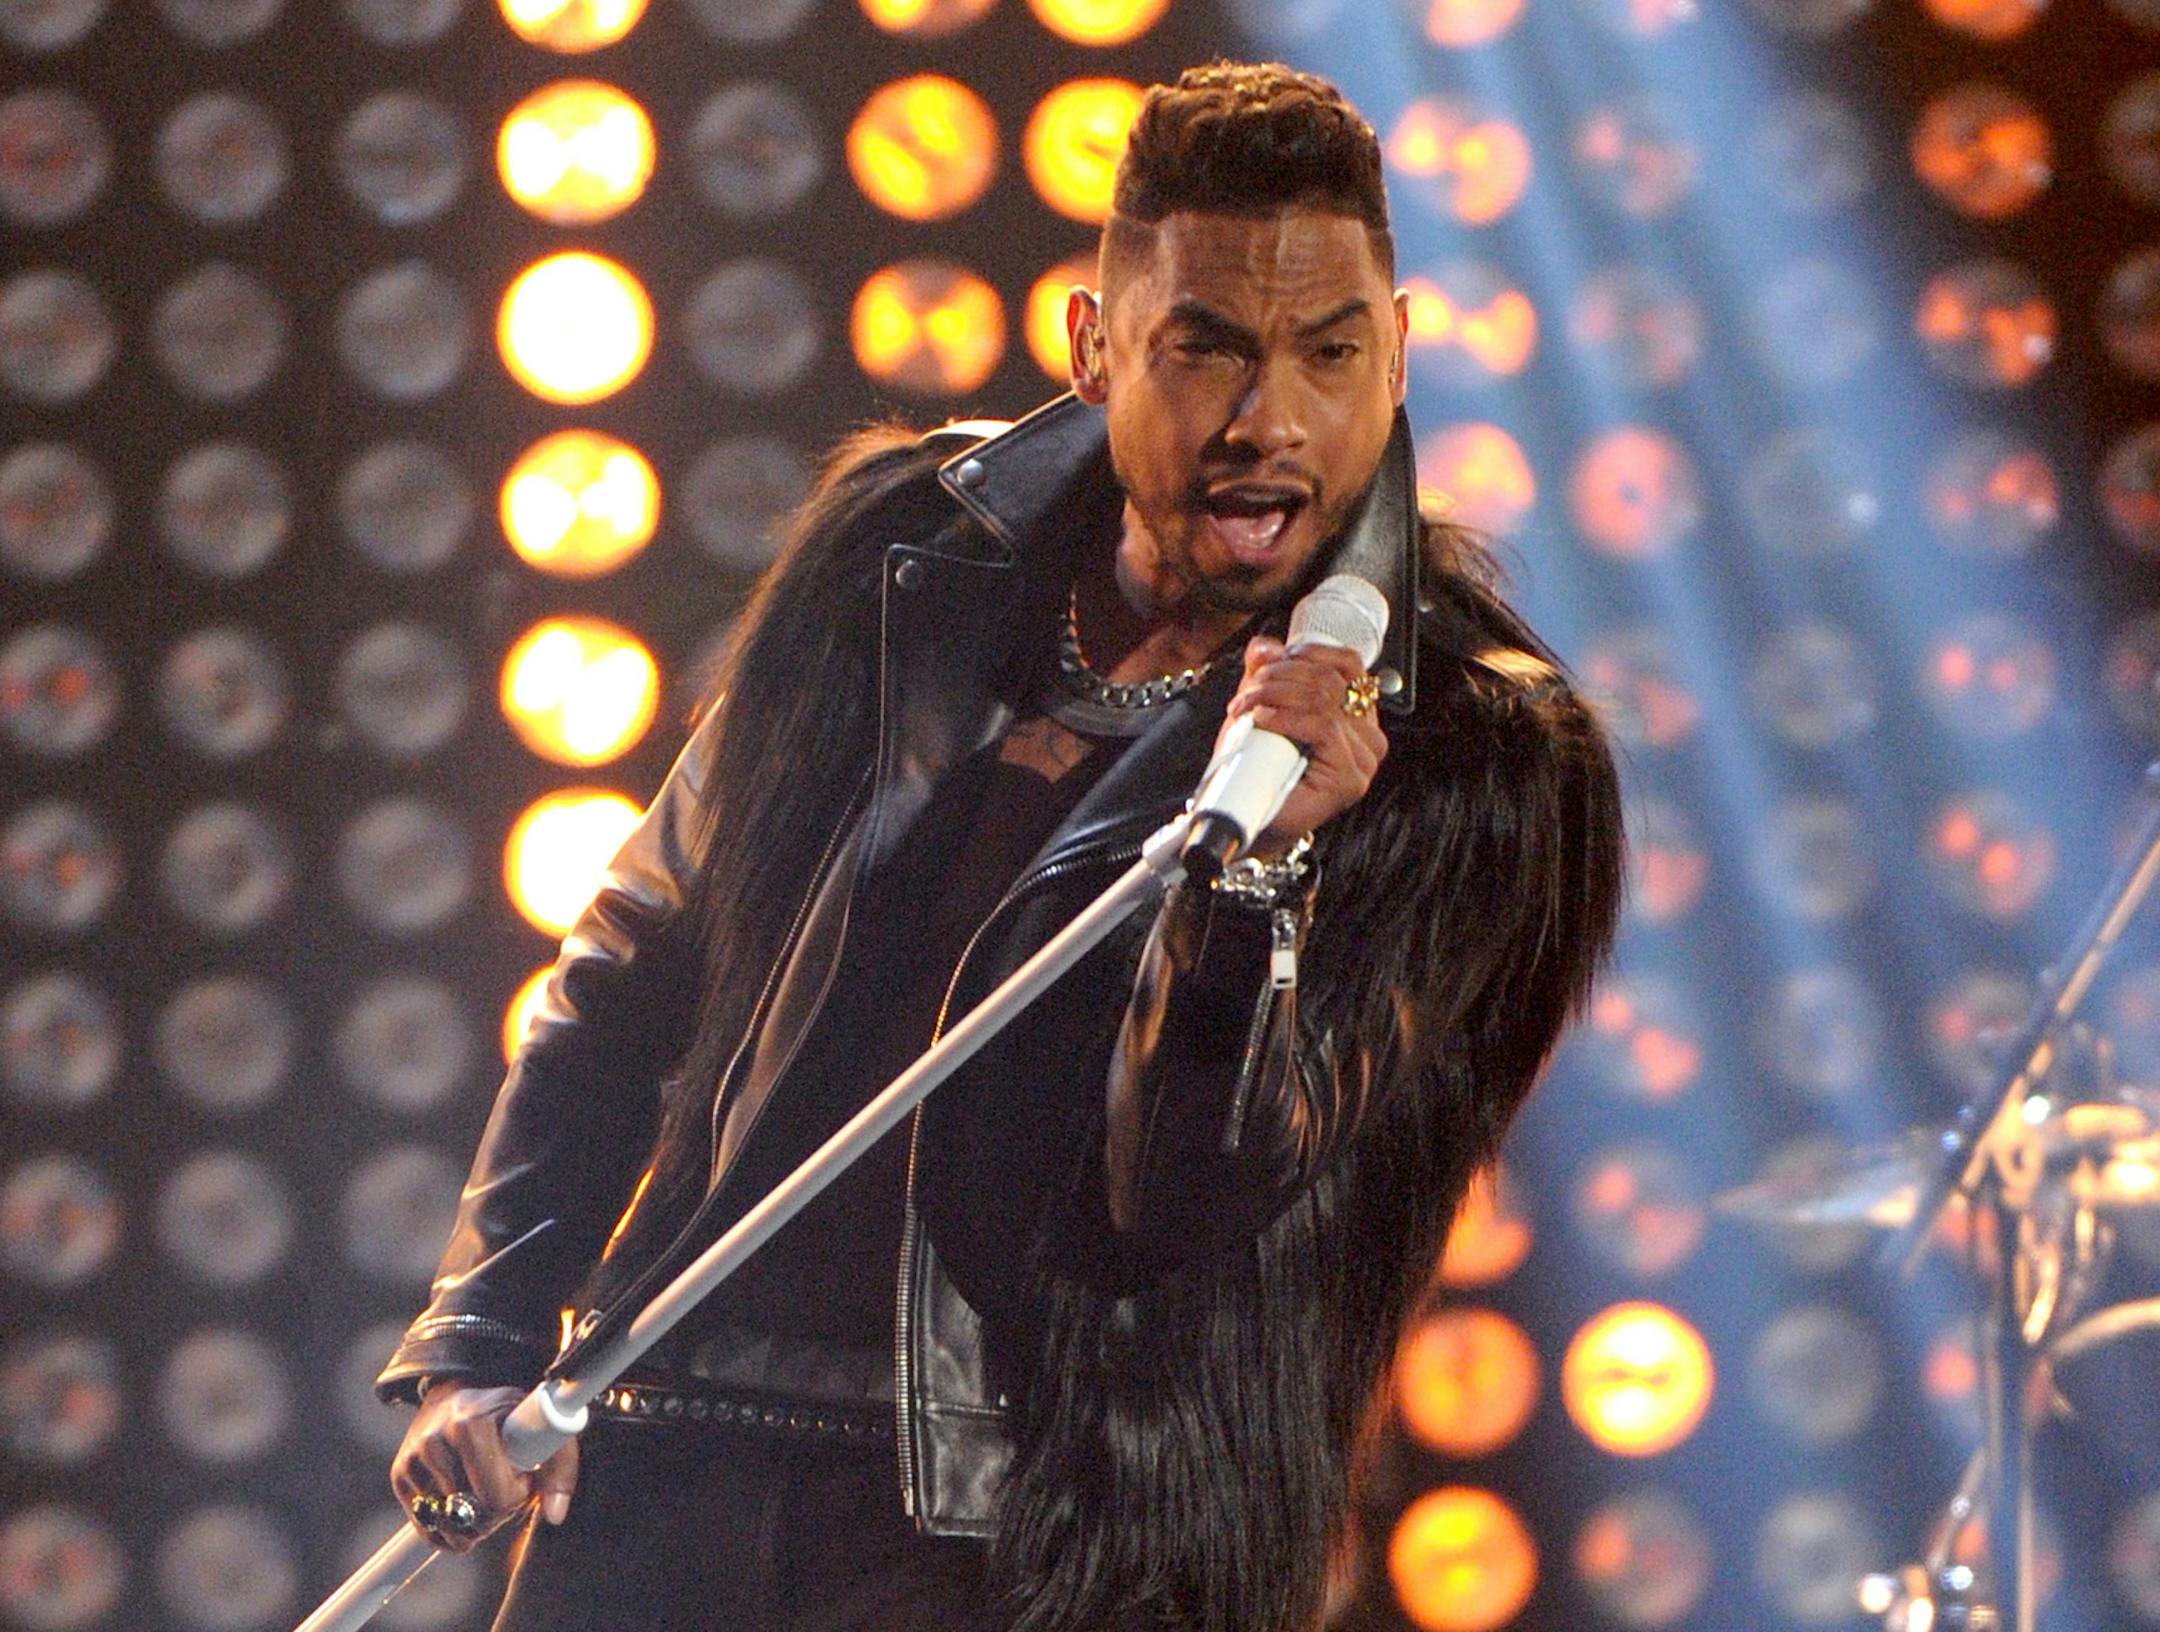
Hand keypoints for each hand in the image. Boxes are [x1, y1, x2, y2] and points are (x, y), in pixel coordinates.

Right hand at [389, 1382, 579, 1552]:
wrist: (460, 1395)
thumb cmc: (508, 1417)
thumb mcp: (543, 1427)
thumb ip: (560, 1468)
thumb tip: (556, 1514)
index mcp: (471, 1424)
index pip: (498, 1497)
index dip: (517, 1494)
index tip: (522, 1474)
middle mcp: (435, 1440)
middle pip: (474, 1516)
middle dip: (497, 1512)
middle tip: (504, 1486)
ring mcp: (414, 1459)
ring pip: (450, 1527)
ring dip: (473, 1522)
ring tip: (483, 1489)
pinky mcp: (399, 1475)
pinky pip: (427, 1529)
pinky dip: (449, 1530)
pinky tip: (462, 1507)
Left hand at [1220, 635, 1387, 855]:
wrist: (1248, 816)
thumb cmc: (1258, 767)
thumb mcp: (1259, 706)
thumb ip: (1265, 672)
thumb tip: (1265, 646)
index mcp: (1355, 712)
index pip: (1347, 662)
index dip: (1307, 652)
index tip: (1270, 662)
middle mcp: (1367, 732)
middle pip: (1330, 678)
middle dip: (1279, 677)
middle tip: (1247, 693)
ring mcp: (1364, 758)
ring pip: (1324, 700)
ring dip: (1275, 695)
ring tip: (1246, 708)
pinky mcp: (1352, 777)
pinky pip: (1324, 728)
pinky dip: (1288, 718)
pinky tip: (1265, 720)